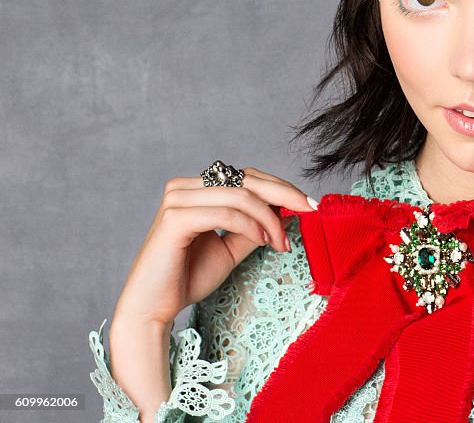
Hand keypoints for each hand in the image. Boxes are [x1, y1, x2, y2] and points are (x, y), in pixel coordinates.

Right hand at [111, 166, 316, 328]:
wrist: (152, 308)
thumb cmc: (188, 277)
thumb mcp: (232, 248)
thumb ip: (255, 226)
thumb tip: (286, 211)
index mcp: (197, 189)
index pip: (247, 177)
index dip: (281, 187)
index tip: (309, 205)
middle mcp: (185, 187)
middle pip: (246, 179)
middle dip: (284, 195)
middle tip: (309, 210)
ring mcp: (177, 199)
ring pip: (240, 195)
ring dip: (269, 217)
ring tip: (281, 242)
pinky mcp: (175, 218)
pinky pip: (225, 214)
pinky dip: (251, 225)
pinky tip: (264, 240)